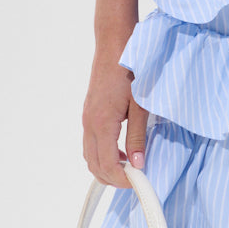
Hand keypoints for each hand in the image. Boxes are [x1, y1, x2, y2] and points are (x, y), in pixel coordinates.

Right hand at [82, 53, 147, 187]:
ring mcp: (87, 118)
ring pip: (90, 155)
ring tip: (129, 167)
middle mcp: (90, 123)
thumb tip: (138, 163)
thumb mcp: (141, 104)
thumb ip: (138, 136)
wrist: (115, 43)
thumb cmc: (130, 68)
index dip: (122, 179)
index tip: (138, 184)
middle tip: (135, 180)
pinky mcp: (89, 112)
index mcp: (102, 123)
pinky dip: (102, 153)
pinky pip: (90, 142)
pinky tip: (121, 149)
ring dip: (106, 167)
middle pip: (94, 165)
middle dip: (113, 178)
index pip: (108, 164)